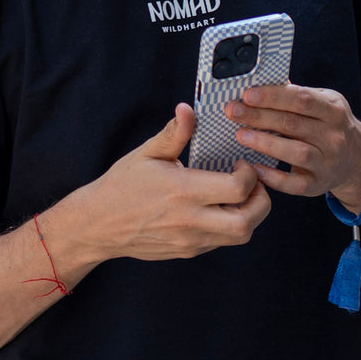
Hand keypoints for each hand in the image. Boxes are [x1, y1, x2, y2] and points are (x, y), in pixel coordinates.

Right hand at [81, 102, 271, 262]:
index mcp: (182, 191)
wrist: (99, 225)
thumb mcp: (147, 153)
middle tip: (252, 183)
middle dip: (261, 200)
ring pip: (240, 236)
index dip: (250, 174)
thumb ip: (174, 133)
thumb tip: (188, 108)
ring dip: (249, 215)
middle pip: (247, 221)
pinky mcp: (188, 251)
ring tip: (238, 196)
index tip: (240, 163)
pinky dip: (230, 226)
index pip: (237, 189)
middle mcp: (190, 220)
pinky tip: (218, 209)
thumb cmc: (122, 185)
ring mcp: (190, 240)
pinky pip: (222, 242)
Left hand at [224, 84, 360, 210]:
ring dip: (265, 143)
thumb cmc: (331, 125)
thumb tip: (261, 80)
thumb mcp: (324, 102)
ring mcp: (327, 162)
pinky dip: (273, 177)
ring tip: (241, 135)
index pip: (301, 100)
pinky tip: (254, 168)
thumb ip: (296, 94)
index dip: (273, 96)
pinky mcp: (317, 185)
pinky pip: (294, 183)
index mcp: (333, 110)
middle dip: (259, 116)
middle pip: (293, 124)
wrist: (357, 160)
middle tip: (233, 111)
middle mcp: (333, 137)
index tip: (247, 94)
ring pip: (295, 152)